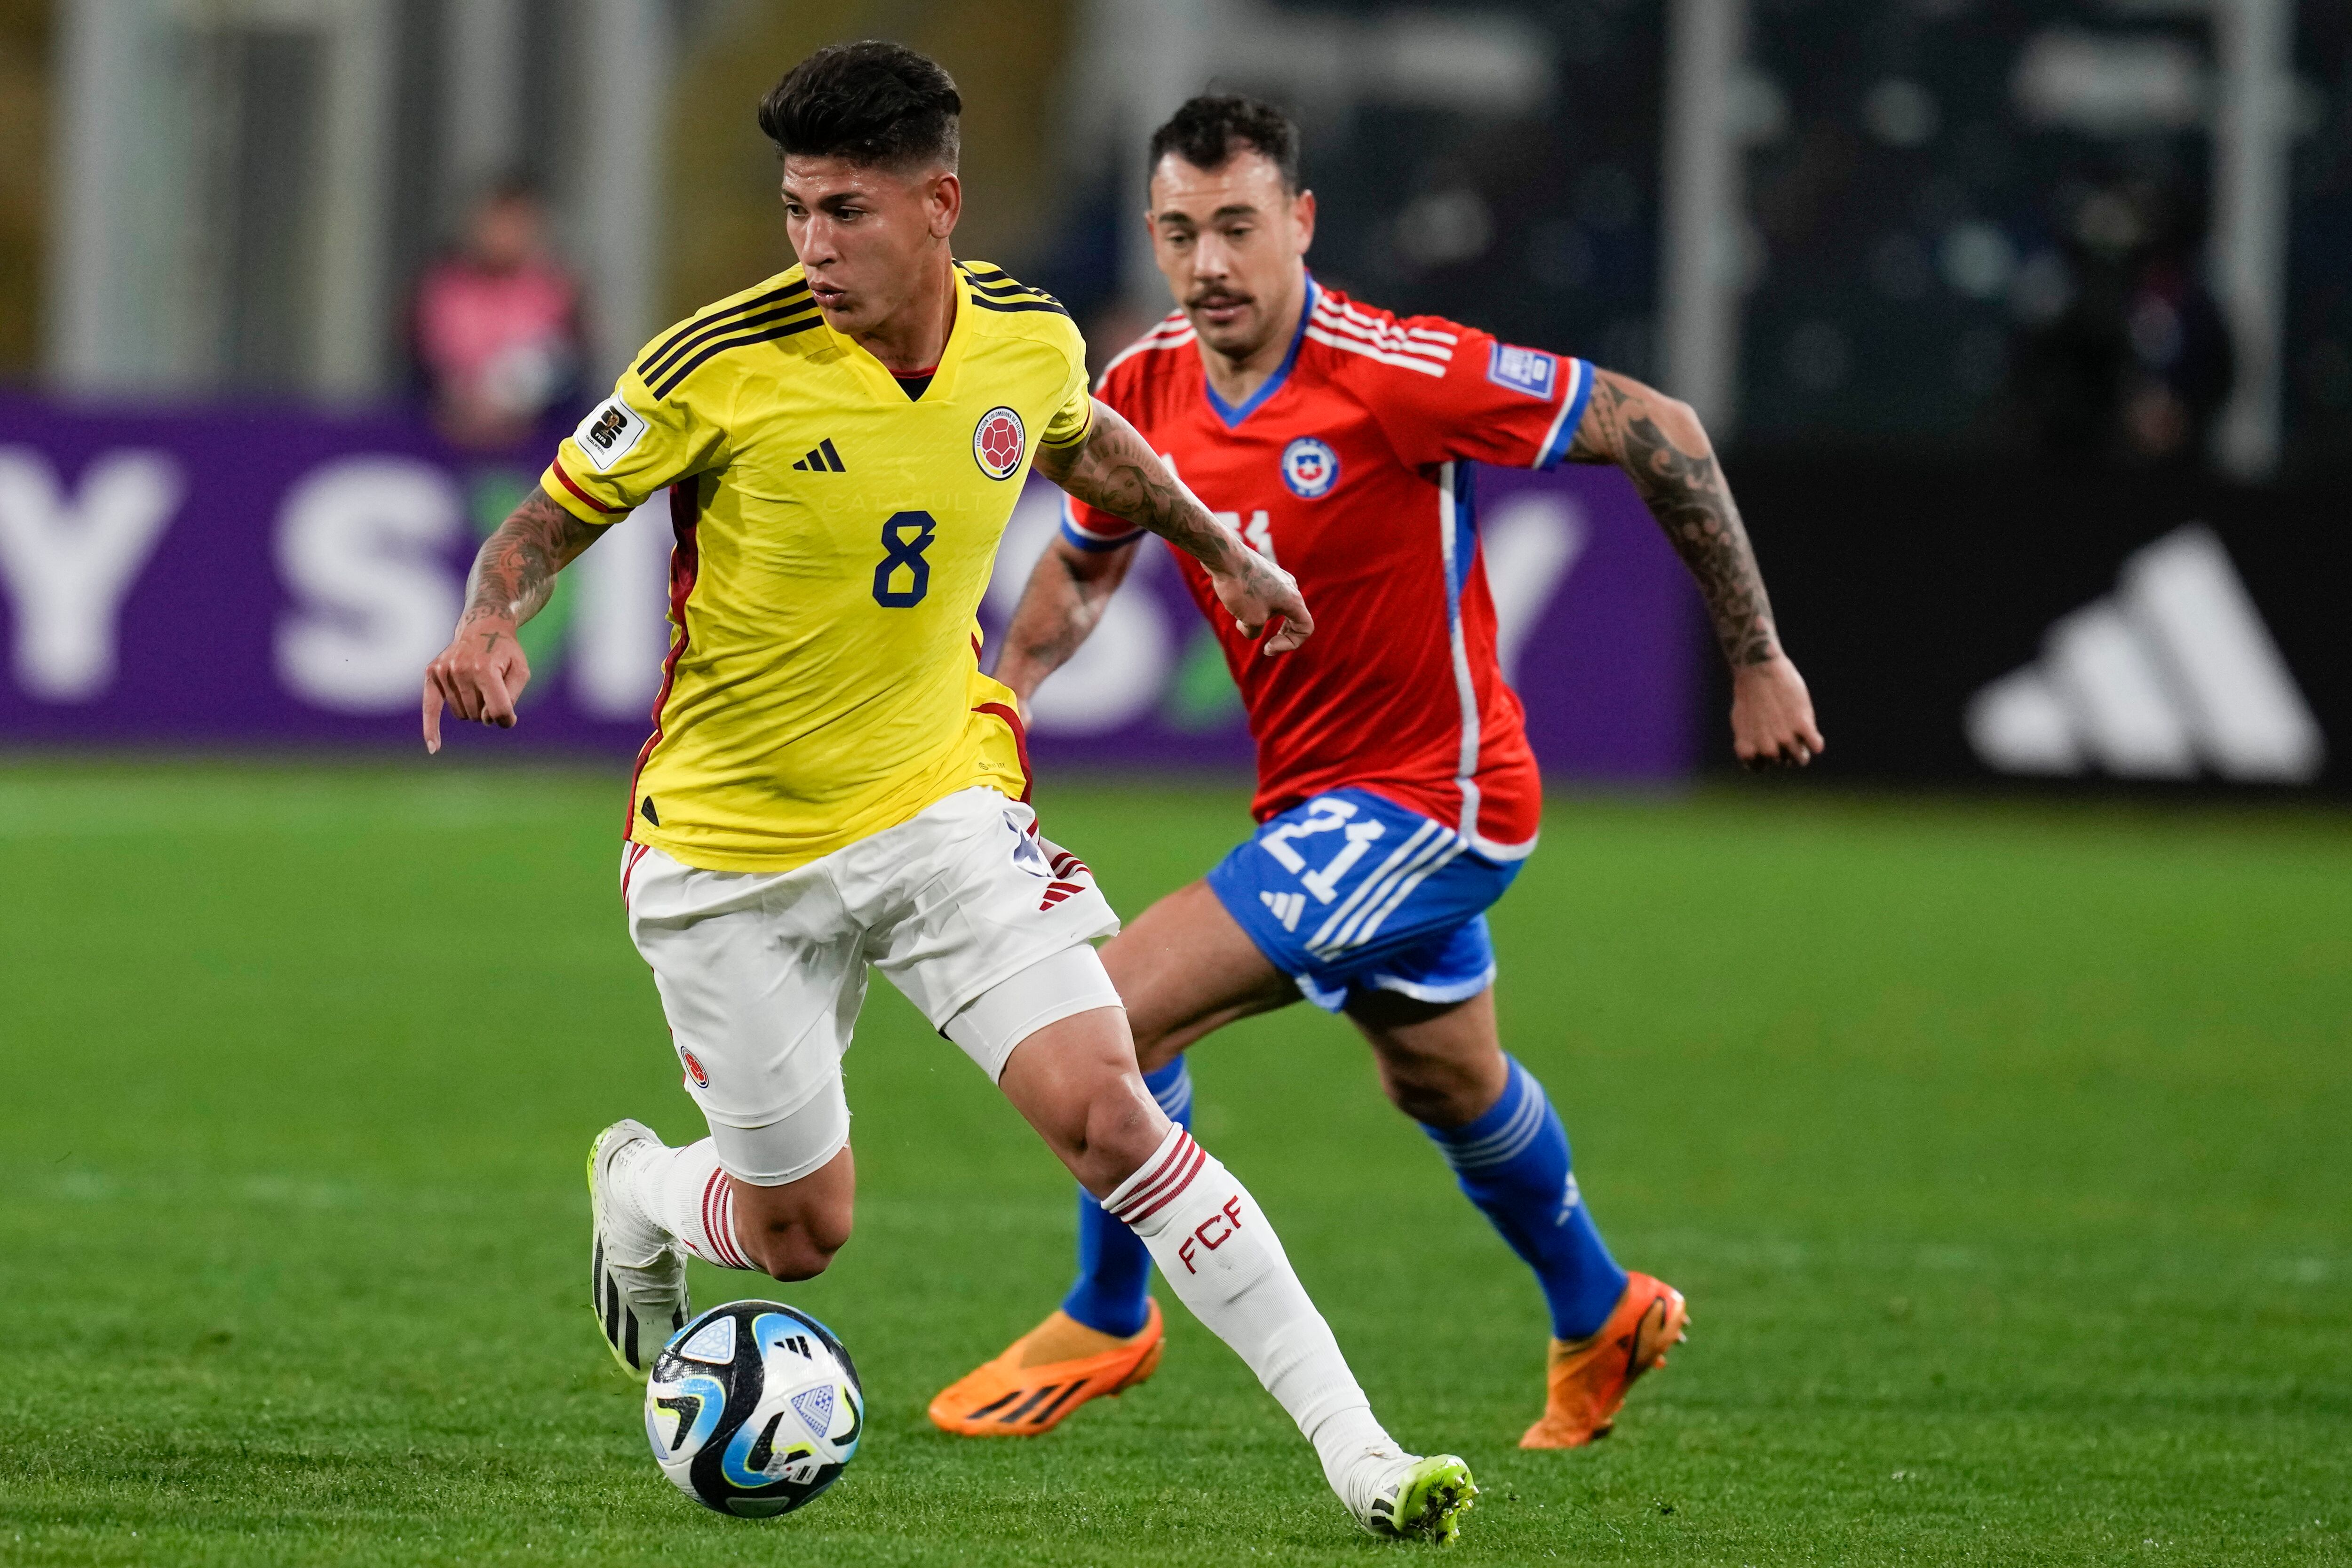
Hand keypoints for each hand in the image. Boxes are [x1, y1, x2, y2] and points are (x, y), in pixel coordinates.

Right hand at [422, 616, 531, 752]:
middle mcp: (461, 669)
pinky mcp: (431, 673)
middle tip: (493, 688)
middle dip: (488, 709)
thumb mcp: (521, 671)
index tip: (510, 716)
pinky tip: (434, 747)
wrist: (483, 627)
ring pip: (462, 714)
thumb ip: (510, 698)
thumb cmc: (506, 653)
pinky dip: (431, 728)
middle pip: (478, 715)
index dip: (507, 719)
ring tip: (478, 685)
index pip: (498, 711)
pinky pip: (430, 707)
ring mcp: (444, 671)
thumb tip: (491, 720)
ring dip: (472, 708)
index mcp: (486, 669)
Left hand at [1211, 548, 1314, 655]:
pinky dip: (1252, 606)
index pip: (1305, 628)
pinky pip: (1263, 595)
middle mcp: (1289, 586)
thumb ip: (1255, 631)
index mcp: (1293, 599)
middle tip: (1266, 647)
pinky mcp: (1261, 572)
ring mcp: (1275, 577)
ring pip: (1275, 606)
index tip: (1267, 647)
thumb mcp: (1251, 621)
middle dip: (1280, 635)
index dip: (1290, 644)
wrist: (1225, 558)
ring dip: (1260, 619)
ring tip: (1240, 621)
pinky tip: (1235, 604)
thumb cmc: (1242, 589)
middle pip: (1293, 617)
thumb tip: (1251, 629)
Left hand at [1730, 653, 1822, 768]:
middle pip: (1782, 762)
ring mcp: (1785, 738)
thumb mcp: (1741, 723)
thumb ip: (1750, 741)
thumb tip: (1759, 753)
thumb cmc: (1748, 694)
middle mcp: (1767, 748)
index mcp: (1748, 749)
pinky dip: (1816, 743)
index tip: (1767, 747)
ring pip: (1800, 759)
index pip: (1759, 768)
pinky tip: (1812, 733)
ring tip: (1801, 737)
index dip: (1765, 760)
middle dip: (1785, 752)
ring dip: (1802, 751)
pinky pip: (1816, 746)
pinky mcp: (1802, 725)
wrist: (1758, 670)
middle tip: (1785, 733)